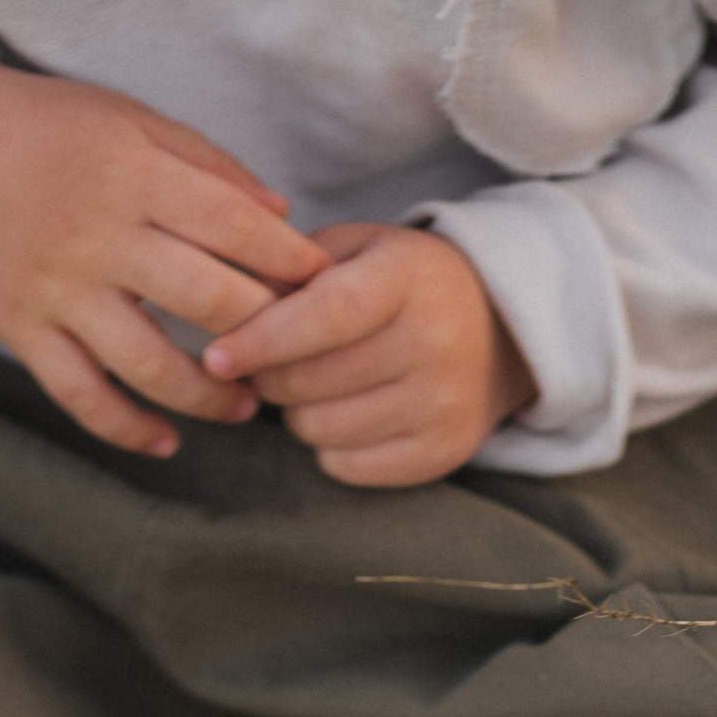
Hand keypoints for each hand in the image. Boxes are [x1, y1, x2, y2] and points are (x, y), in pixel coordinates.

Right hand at [0, 43, 328, 456]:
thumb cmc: (49, 132)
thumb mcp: (130, 122)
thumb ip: (208, 168)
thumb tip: (282, 218)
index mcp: (134, 174)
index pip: (235, 228)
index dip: (289, 264)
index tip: (325, 291)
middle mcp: (99, 236)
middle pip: (208, 302)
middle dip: (266, 338)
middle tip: (297, 360)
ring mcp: (59, 291)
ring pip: (150, 365)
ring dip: (209, 397)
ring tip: (245, 408)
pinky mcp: (24, 332)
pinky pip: (83, 398)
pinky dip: (128, 429)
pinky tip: (166, 443)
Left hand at [201, 223, 537, 487]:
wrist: (501, 331)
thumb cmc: (404, 285)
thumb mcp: (360, 250)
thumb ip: (296, 270)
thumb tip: (228, 312)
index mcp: (408, 278)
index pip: (324, 316)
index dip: (262, 340)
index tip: (215, 358)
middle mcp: (435, 342)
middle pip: (310, 382)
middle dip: (271, 377)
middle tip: (273, 364)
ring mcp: (442, 403)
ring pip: (321, 430)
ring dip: (299, 413)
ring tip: (318, 387)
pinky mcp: (443, 452)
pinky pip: (347, 467)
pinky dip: (330, 446)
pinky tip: (348, 415)